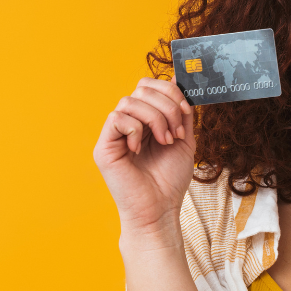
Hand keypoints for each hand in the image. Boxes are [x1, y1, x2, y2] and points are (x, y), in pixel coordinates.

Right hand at [92, 77, 195, 234]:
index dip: (170, 91)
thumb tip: (179, 80)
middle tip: (176, 133)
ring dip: (155, 119)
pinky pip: (116, 119)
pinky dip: (135, 129)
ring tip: (165, 142)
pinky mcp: (104, 147)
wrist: (160, 210)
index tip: (186, 112)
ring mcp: (114, 135)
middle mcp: (128, 123)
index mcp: (145, 120)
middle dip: (167, 106)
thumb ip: (182, 112)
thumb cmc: (170, 180)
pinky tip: (140, 149)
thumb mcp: (184, 139)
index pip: (150, 86)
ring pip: (129, 101)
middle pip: (141, 88)